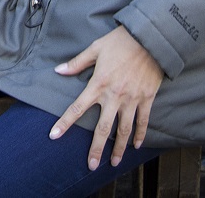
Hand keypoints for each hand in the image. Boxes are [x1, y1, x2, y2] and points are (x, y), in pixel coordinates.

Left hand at [50, 25, 163, 169]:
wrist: (149, 38)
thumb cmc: (120, 42)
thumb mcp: (95, 48)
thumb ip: (77, 63)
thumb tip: (58, 71)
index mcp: (98, 84)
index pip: (77, 107)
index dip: (64, 123)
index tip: (54, 136)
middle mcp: (114, 96)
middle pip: (103, 128)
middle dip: (96, 149)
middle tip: (92, 165)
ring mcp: (132, 99)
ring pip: (124, 130)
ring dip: (119, 148)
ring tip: (115, 162)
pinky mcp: (147, 98)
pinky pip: (143, 121)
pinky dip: (140, 134)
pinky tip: (136, 146)